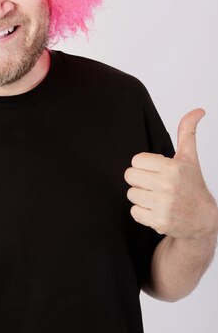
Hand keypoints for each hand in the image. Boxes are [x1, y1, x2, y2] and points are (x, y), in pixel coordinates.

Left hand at [124, 109, 217, 240]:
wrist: (203, 219)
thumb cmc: (192, 185)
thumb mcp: (189, 158)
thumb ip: (187, 132)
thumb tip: (198, 110)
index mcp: (172, 168)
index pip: (136, 160)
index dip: (144, 165)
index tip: (156, 170)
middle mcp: (167, 186)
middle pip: (130, 176)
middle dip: (140, 179)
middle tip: (154, 184)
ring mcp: (162, 205)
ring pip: (131, 194)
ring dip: (141, 196)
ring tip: (157, 197)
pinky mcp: (158, 221)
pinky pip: (134, 211)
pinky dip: (142, 212)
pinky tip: (156, 210)